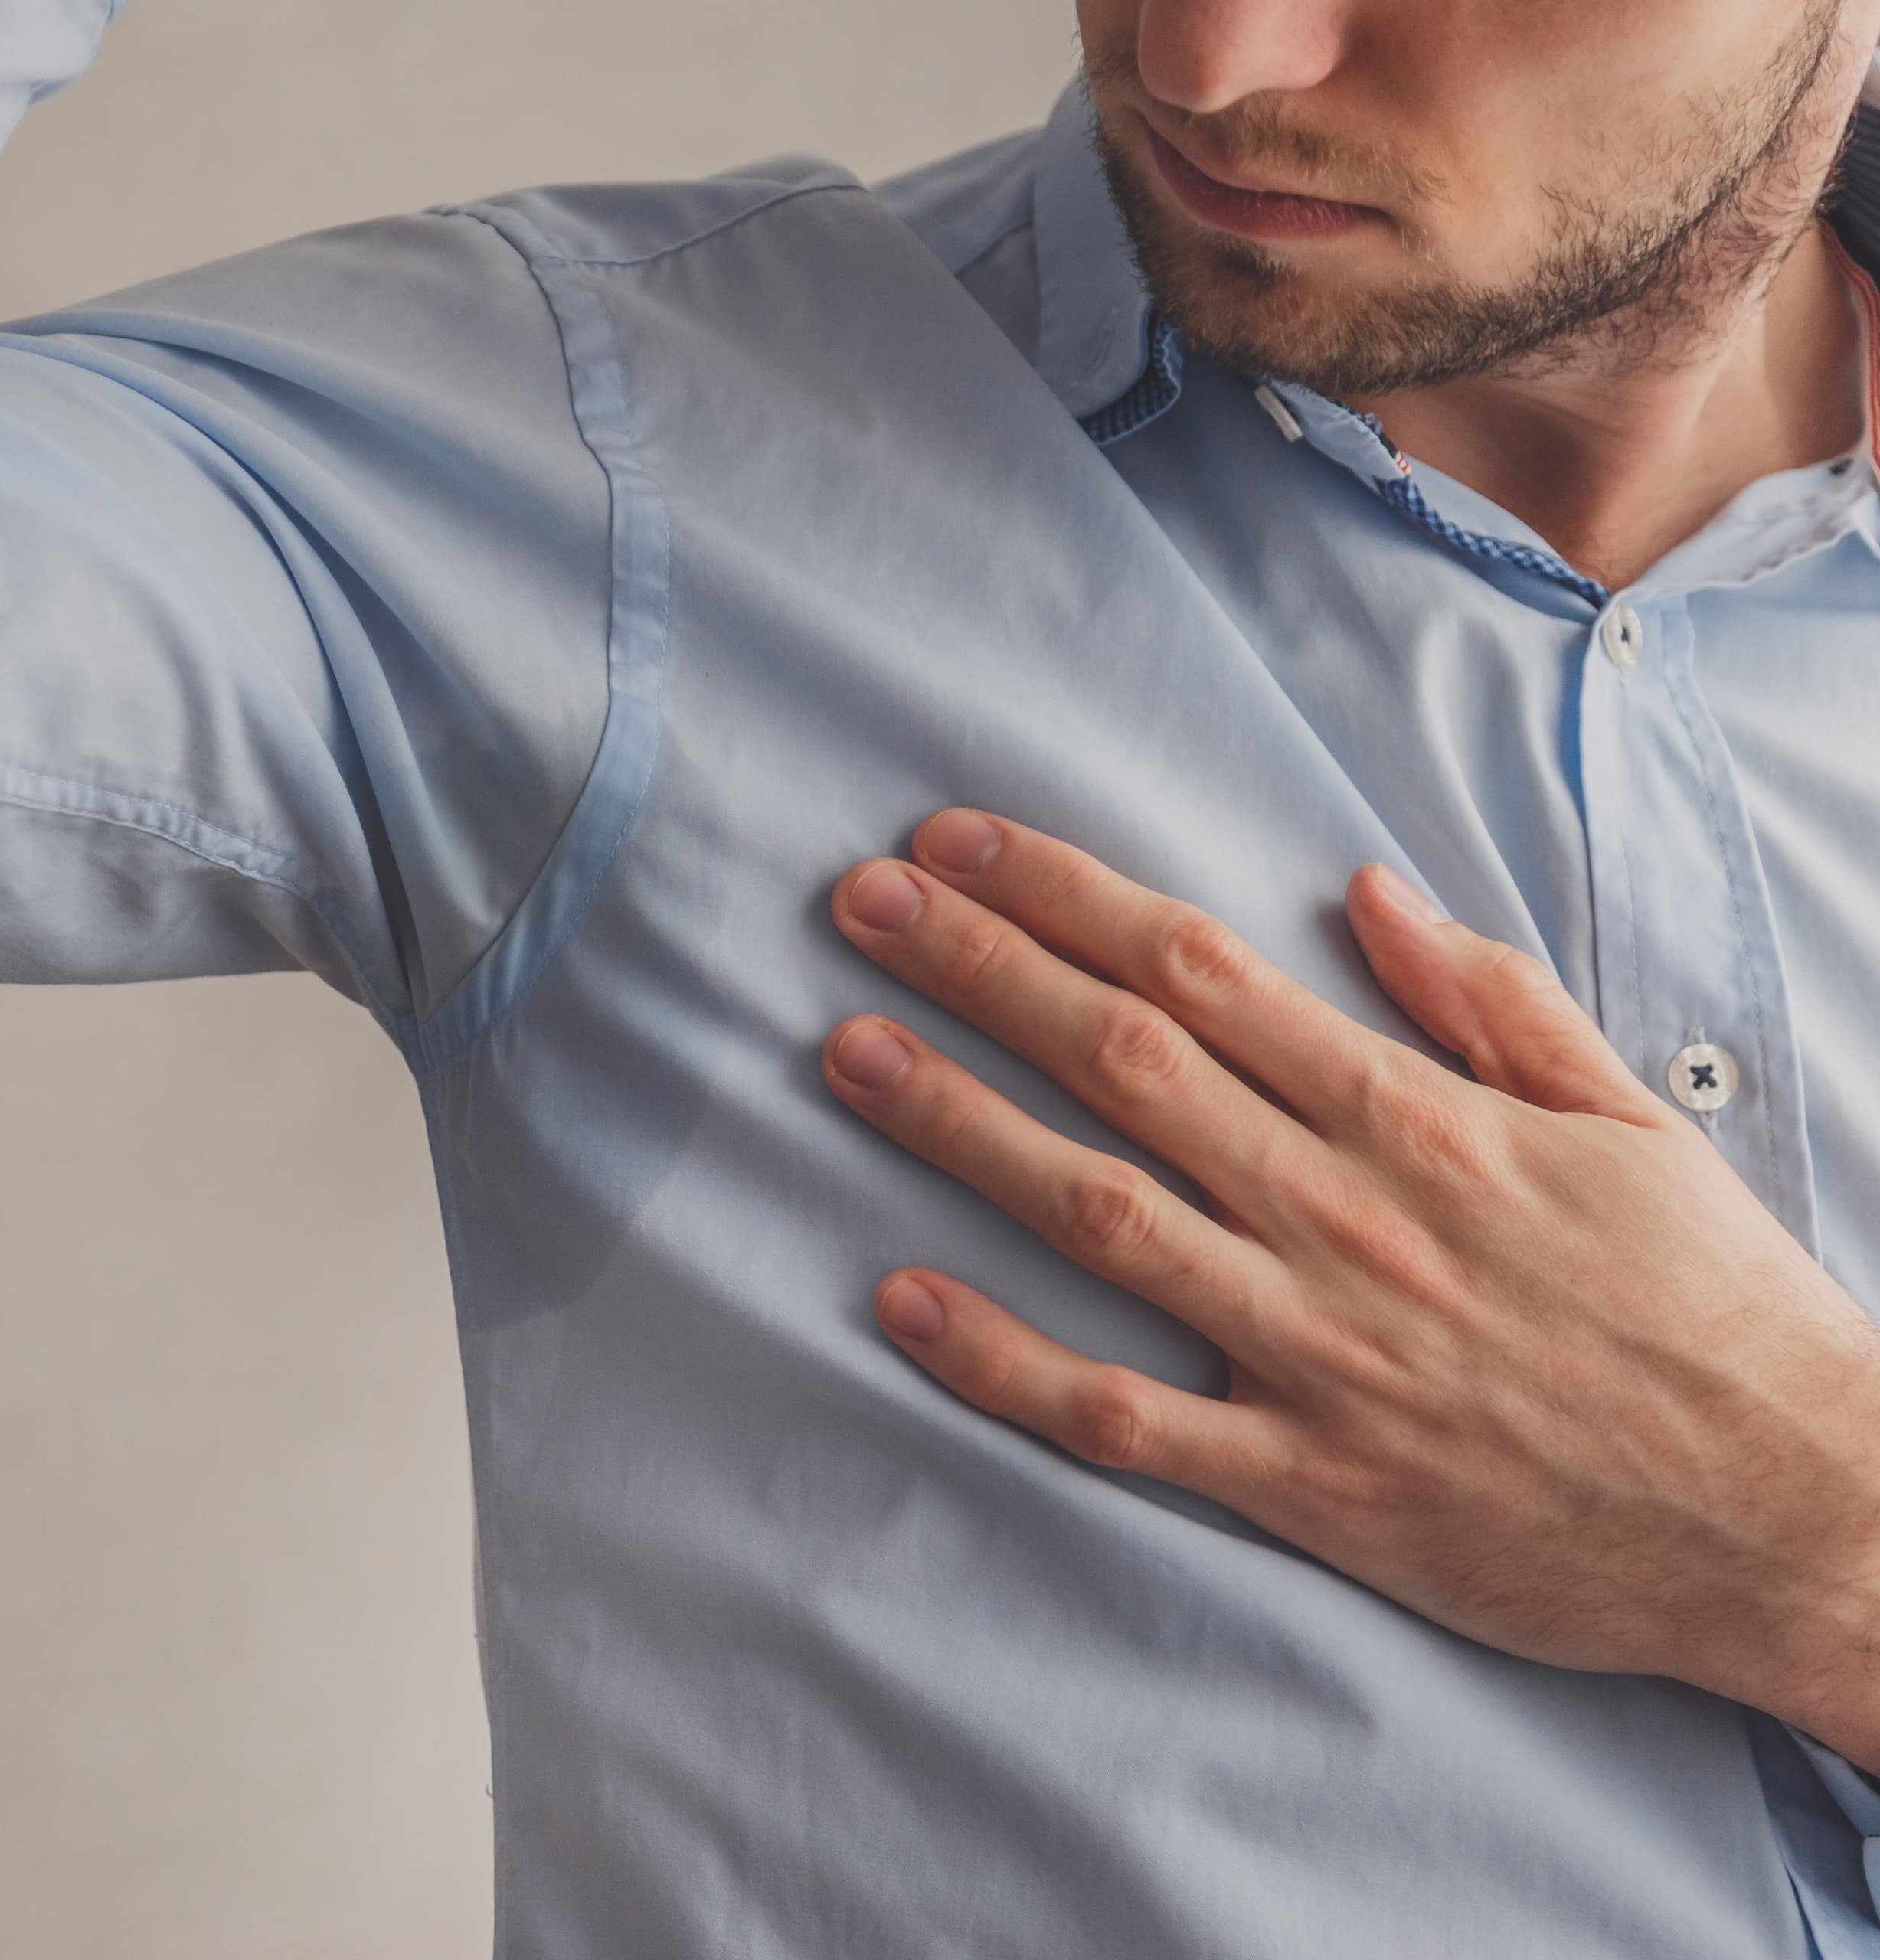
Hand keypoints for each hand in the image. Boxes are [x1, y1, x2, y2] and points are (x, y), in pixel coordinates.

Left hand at [822, 808, 1879, 1763]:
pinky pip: (1123, 1417)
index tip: (959, 842)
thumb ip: (1490, 1002)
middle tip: (857, 901)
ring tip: (844, 1051)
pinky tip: (899, 1301)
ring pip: (1099, 1212)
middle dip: (977, 968)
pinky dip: (1005, 1361)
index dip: (1063, 895)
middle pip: (1123, 1060)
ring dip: (958, 1124)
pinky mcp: (1308, 1482)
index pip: (1202, 969)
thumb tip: (1365, 890)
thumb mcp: (1631, 1122)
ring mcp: (1318, 1351)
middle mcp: (1348, 1216)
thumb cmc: (1718, 1313)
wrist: (1805, 1519)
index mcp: (1419, 1119)